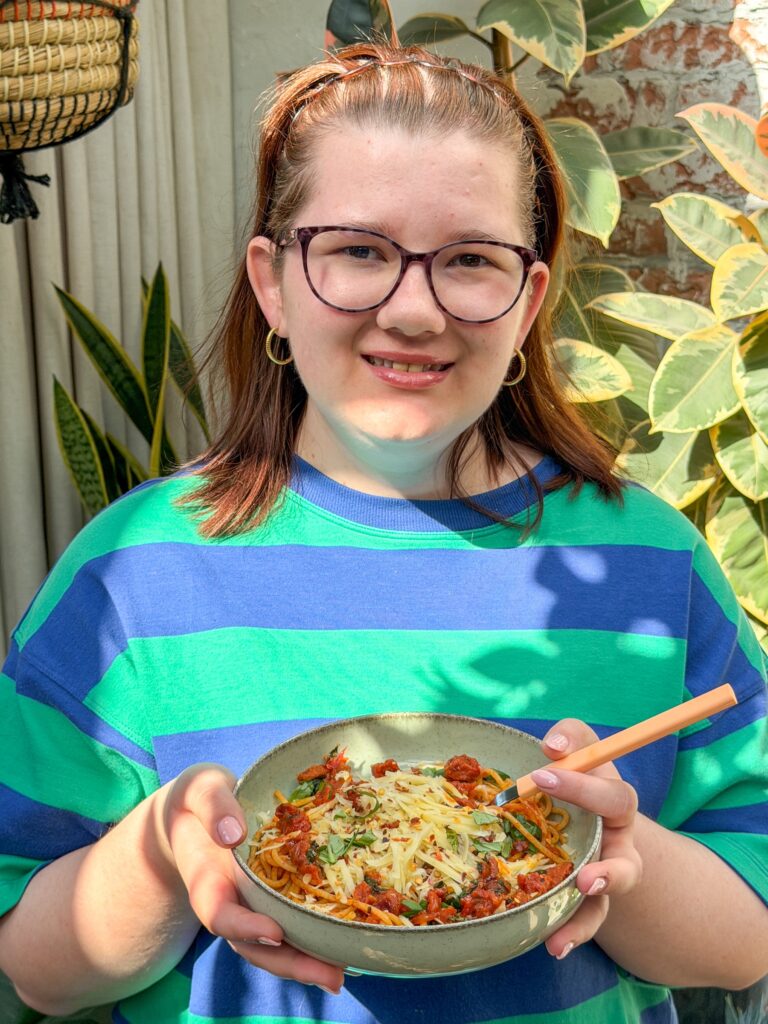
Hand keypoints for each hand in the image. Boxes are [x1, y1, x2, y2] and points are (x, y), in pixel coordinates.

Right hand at [159, 764, 343, 993]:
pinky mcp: (272, 897)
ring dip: (307, 963)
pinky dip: (313, 937)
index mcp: (207, 881)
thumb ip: (214, 806)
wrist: (195, 810)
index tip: (275, 933)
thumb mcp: (200, 789)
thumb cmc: (198, 798)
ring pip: (275, 945)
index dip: (246, 929)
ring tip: (342, 973)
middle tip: (331, 977)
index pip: (221, 915)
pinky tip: (344, 943)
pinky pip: (291, 921)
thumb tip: (234, 834)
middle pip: (255, 946)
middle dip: (291, 964)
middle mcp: (231, 902)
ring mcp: (252, 904)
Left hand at [532, 721, 642, 959]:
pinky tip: (553, 945)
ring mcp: (603, 877)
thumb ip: (571, 737)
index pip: (614, 797)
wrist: (582, 818)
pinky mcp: (585, 902)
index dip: (583, 789)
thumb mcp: (579, 749)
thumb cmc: (575, 775)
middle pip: (627, 864)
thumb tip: (553, 747)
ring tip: (568, 929)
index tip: (542, 778)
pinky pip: (584, 922)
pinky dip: (571, 934)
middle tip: (583, 878)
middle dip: (609, 873)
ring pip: (605, 906)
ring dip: (590, 916)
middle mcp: (617, 846)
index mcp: (616, 805)